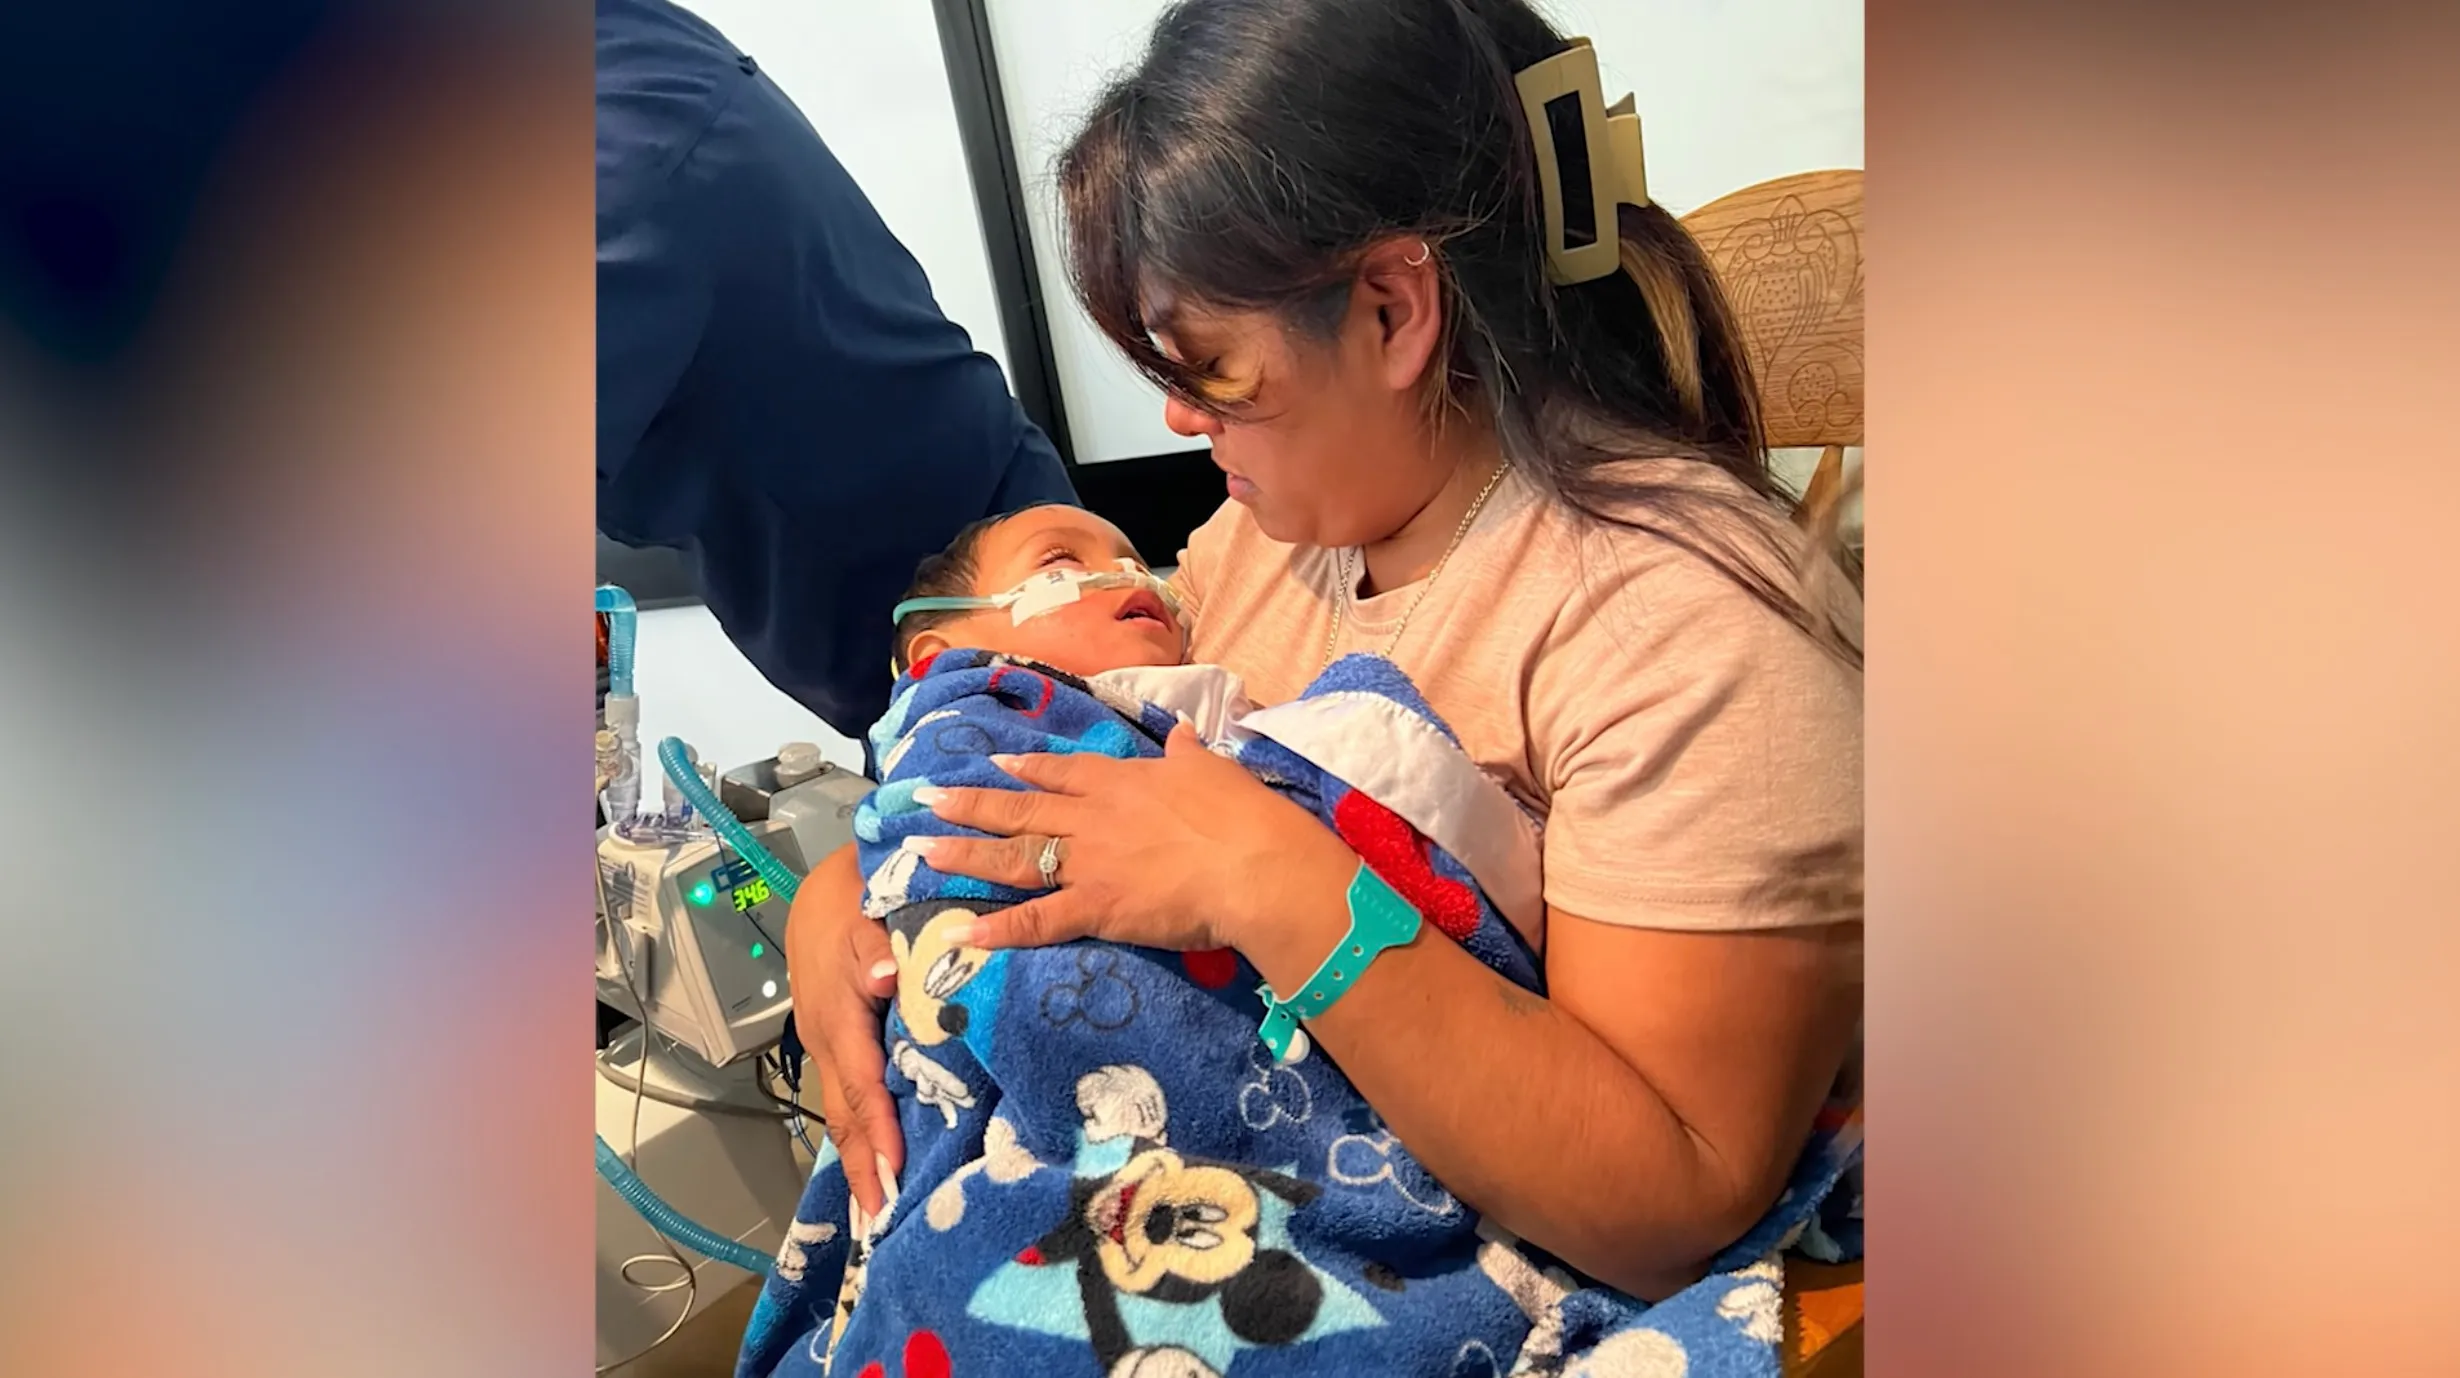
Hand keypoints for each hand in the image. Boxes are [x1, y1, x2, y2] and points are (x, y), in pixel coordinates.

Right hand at [783, 843, 902, 1216]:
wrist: (823, 889)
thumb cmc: (853, 899)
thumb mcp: (865, 912)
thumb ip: (877, 948)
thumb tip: (885, 979)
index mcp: (837, 1016)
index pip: (861, 1085)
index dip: (875, 1132)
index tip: (892, 1177)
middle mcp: (826, 1039)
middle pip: (844, 1113)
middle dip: (862, 1167)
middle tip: (882, 1221)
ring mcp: (827, 1043)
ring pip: (844, 1108)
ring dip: (860, 1156)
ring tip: (880, 1207)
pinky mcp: (836, 1041)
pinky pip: (849, 1093)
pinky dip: (862, 1128)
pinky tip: (876, 1156)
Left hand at [911, 722, 1355, 953]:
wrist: (1251, 863)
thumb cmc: (1240, 814)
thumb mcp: (1213, 770)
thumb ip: (1190, 753)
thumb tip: (1186, 732)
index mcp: (1120, 781)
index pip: (1062, 772)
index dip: (1028, 768)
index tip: (997, 763)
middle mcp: (1092, 817)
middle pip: (1020, 809)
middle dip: (970, 805)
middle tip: (926, 799)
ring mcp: (1088, 862)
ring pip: (1014, 857)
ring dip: (966, 854)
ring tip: (922, 853)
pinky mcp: (1094, 908)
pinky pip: (1037, 921)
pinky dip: (998, 931)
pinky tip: (960, 935)